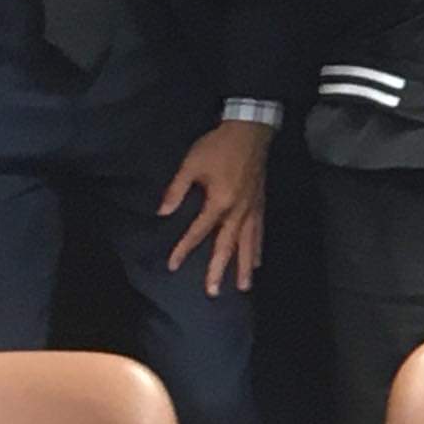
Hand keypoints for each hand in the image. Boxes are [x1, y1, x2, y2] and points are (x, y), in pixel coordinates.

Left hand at [158, 119, 274, 295]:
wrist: (250, 131)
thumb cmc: (218, 146)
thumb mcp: (191, 164)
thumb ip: (176, 189)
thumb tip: (162, 212)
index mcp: (219, 202)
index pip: (199, 231)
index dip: (184, 248)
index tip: (172, 265)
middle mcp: (238, 211)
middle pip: (227, 246)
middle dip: (219, 270)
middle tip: (213, 292)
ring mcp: (252, 209)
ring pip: (248, 244)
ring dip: (244, 267)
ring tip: (243, 287)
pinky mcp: (260, 204)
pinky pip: (259, 232)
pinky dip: (258, 248)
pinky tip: (257, 261)